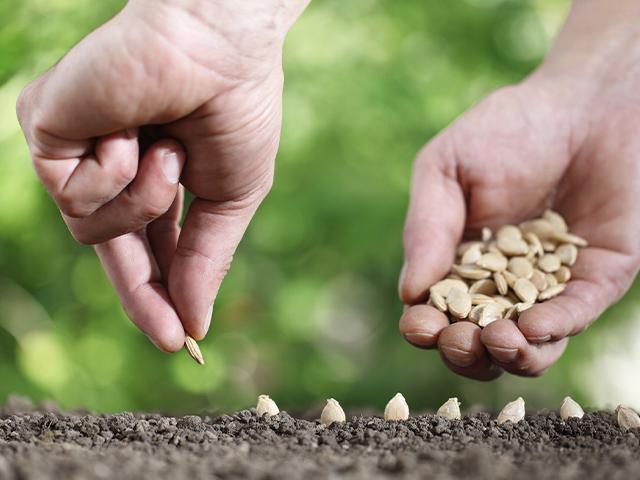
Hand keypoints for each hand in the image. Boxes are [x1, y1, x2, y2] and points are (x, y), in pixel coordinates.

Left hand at [17, 0, 308, 350]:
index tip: (180, 337)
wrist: (221, 49)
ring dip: (144, 202)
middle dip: (142, 293)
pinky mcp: (45, 129)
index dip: (164, 292)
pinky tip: (132, 131)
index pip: (151, 247)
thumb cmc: (236, 112)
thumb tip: (197, 324)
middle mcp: (110, 166)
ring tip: (167, 152)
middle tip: (169, 336)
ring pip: (90, 231)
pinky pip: (69, 194)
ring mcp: (77, 150)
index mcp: (156, 179)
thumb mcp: (231, 198)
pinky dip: (113, 172)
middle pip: (111, 251)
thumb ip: (207, 260)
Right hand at [398, 1, 639, 378]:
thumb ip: (426, 227)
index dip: (425, 327)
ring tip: (498, 342)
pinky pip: (575, 316)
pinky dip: (554, 328)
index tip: (419, 326)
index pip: (437, 311)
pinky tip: (533, 327)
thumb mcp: (445, 169)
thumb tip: (408, 292)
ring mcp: (550, 286)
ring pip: (528, 347)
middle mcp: (503, 284)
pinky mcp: (597, 279)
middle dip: (463, 351)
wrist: (582, 103)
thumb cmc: (504, 130)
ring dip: (509, 357)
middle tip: (458, 338)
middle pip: (478, 342)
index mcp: (459, 262)